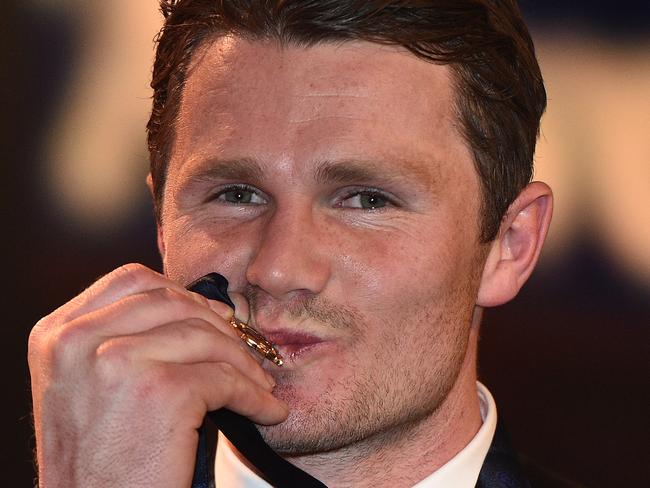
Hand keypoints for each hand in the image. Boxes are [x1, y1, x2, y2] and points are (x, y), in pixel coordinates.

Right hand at [28, 263, 287, 486]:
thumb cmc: (97, 460)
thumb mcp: (85, 387)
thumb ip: (119, 338)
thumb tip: (194, 305)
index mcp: (58, 334)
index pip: (131, 281)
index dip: (181, 293)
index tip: (212, 314)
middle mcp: (80, 340)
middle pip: (174, 303)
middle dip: (219, 324)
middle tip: (245, 348)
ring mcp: (119, 361)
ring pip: (206, 338)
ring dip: (244, 362)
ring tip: (259, 383)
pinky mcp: (161, 390)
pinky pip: (225, 379)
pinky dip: (254, 395)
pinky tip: (266, 410)